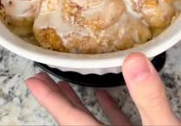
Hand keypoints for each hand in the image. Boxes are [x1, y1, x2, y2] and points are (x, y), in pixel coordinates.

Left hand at [26, 52, 180, 125]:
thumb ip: (148, 98)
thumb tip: (134, 60)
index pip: (69, 119)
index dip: (49, 99)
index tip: (32, 81)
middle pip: (73, 121)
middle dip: (56, 98)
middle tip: (41, 79)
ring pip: (90, 124)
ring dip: (77, 104)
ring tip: (65, 84)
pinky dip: (107, 110)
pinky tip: (105, 96)